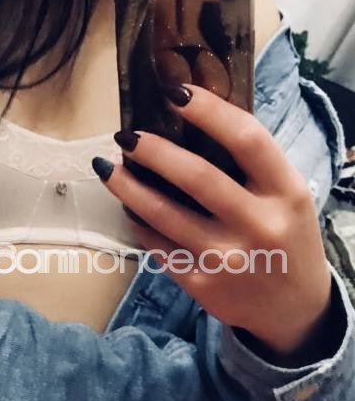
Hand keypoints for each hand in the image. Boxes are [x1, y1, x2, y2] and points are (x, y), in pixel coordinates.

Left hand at [98, 83, 332, 358]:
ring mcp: (228, 258)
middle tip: (126, 136)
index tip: (175, 92)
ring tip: (107, 167)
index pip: (247, 139)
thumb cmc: (284, 236)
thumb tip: (188, 119)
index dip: (208, 111)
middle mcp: (259, 224)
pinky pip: (158, 245)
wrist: (293, 308)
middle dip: (153, 151)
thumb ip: (250, 164)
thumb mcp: (286, 195)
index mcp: (286, 192)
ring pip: (164, 214)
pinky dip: (138, 222)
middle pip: (197, 176)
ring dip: (128, 187)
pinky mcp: (202, 284)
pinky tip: (128, 206)